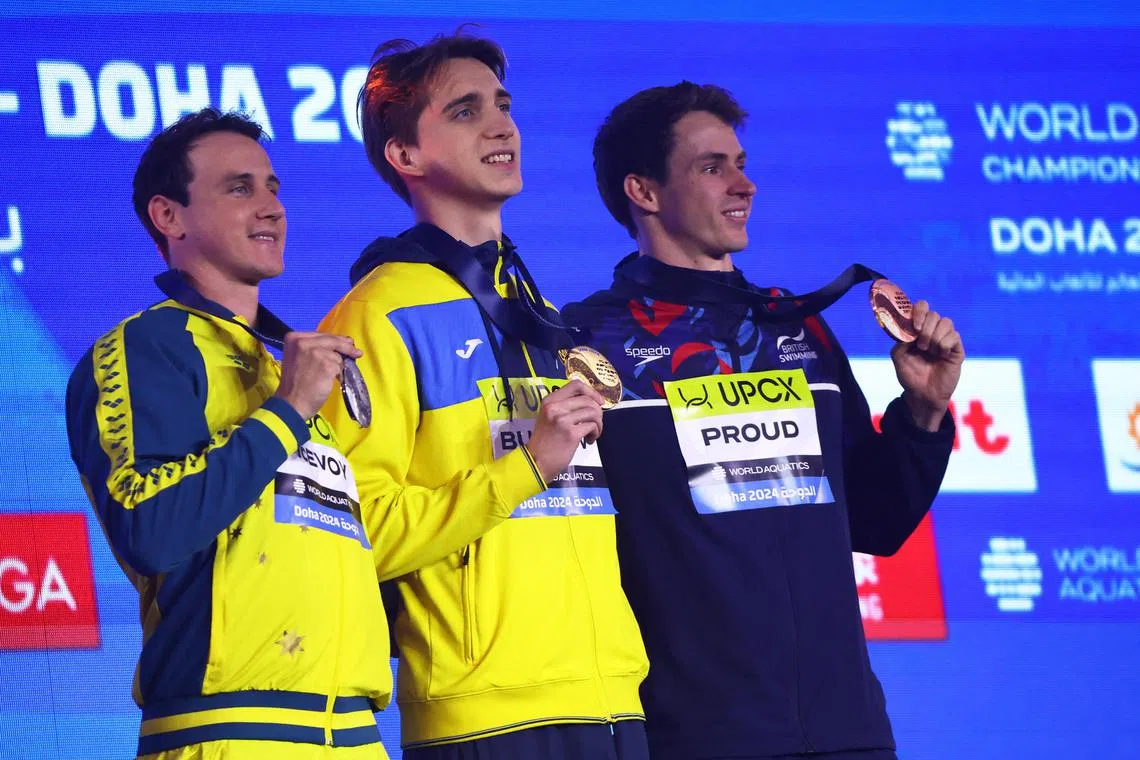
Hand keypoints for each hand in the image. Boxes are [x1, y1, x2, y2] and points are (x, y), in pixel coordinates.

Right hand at [274, 332, 362, 419]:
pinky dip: (340, 374)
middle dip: (346, 346)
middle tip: (356, 352)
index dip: (334, 339)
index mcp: (293, 338)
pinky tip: (333, 380)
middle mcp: (303, 342)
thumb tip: (341, 343)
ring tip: (330, 376)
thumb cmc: (295, 384)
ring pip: (337, 354)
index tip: (345, 342)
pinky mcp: (326, 364)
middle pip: (332, 340)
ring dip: (339, 365)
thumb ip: (314, 348)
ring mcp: (315, 352)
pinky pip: (340, 366)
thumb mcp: (298, 358)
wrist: (291, 403)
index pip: (320, 335)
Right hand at [525, 380, 604, 481]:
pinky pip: (592, 426)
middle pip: (588, 399)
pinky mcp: (571, 434)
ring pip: (593, 412)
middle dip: (598, 412)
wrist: (536, 462)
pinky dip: (595, 433)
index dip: (591, 391)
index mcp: (550, 400)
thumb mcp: (549, 417)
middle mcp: (555, 407)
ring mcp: (563, 420)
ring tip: (593, 433)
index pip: (576, 384)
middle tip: (595, 423)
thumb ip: (564, 406)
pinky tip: (589, 440)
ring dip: (598, 423)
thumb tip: (591, 402)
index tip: (598, 402)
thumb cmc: (545, 441)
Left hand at [890, 300, 964, 431]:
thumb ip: (900, 340)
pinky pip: (954, 336)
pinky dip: (945, 344)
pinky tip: (941, 355)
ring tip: (929, 351)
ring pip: (946, 322)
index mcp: (917, 330)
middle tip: (920, 345)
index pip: (921, 308)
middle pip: (933, 314)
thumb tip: (909, 329)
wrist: (923, 395)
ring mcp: (945, 339)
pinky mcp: (956, 349)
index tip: (914, 325)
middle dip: (925, 328)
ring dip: (934, 336)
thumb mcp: (898, 357)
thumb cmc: (910, 376)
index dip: (918, 311)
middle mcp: (932, 332)